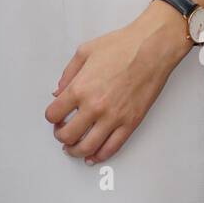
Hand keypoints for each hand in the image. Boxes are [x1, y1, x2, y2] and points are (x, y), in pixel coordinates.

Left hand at [45, 7, 190, 163]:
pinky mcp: (130, 123)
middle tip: (62, 133)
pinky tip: (93, 155)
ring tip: (73, 148)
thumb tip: (59, 91)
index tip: (54, 116)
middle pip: (67, 135)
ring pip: (87, 147)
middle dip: (60, 136)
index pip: (53, 114)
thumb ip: (68, 74)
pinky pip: (112, 148)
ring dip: (76, 151)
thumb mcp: (84, 52)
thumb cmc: (122, 46)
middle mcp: (94, 106)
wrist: (151, 48)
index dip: (51, 117)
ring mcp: (113, 118)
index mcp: (80, 88)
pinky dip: (99, 156)